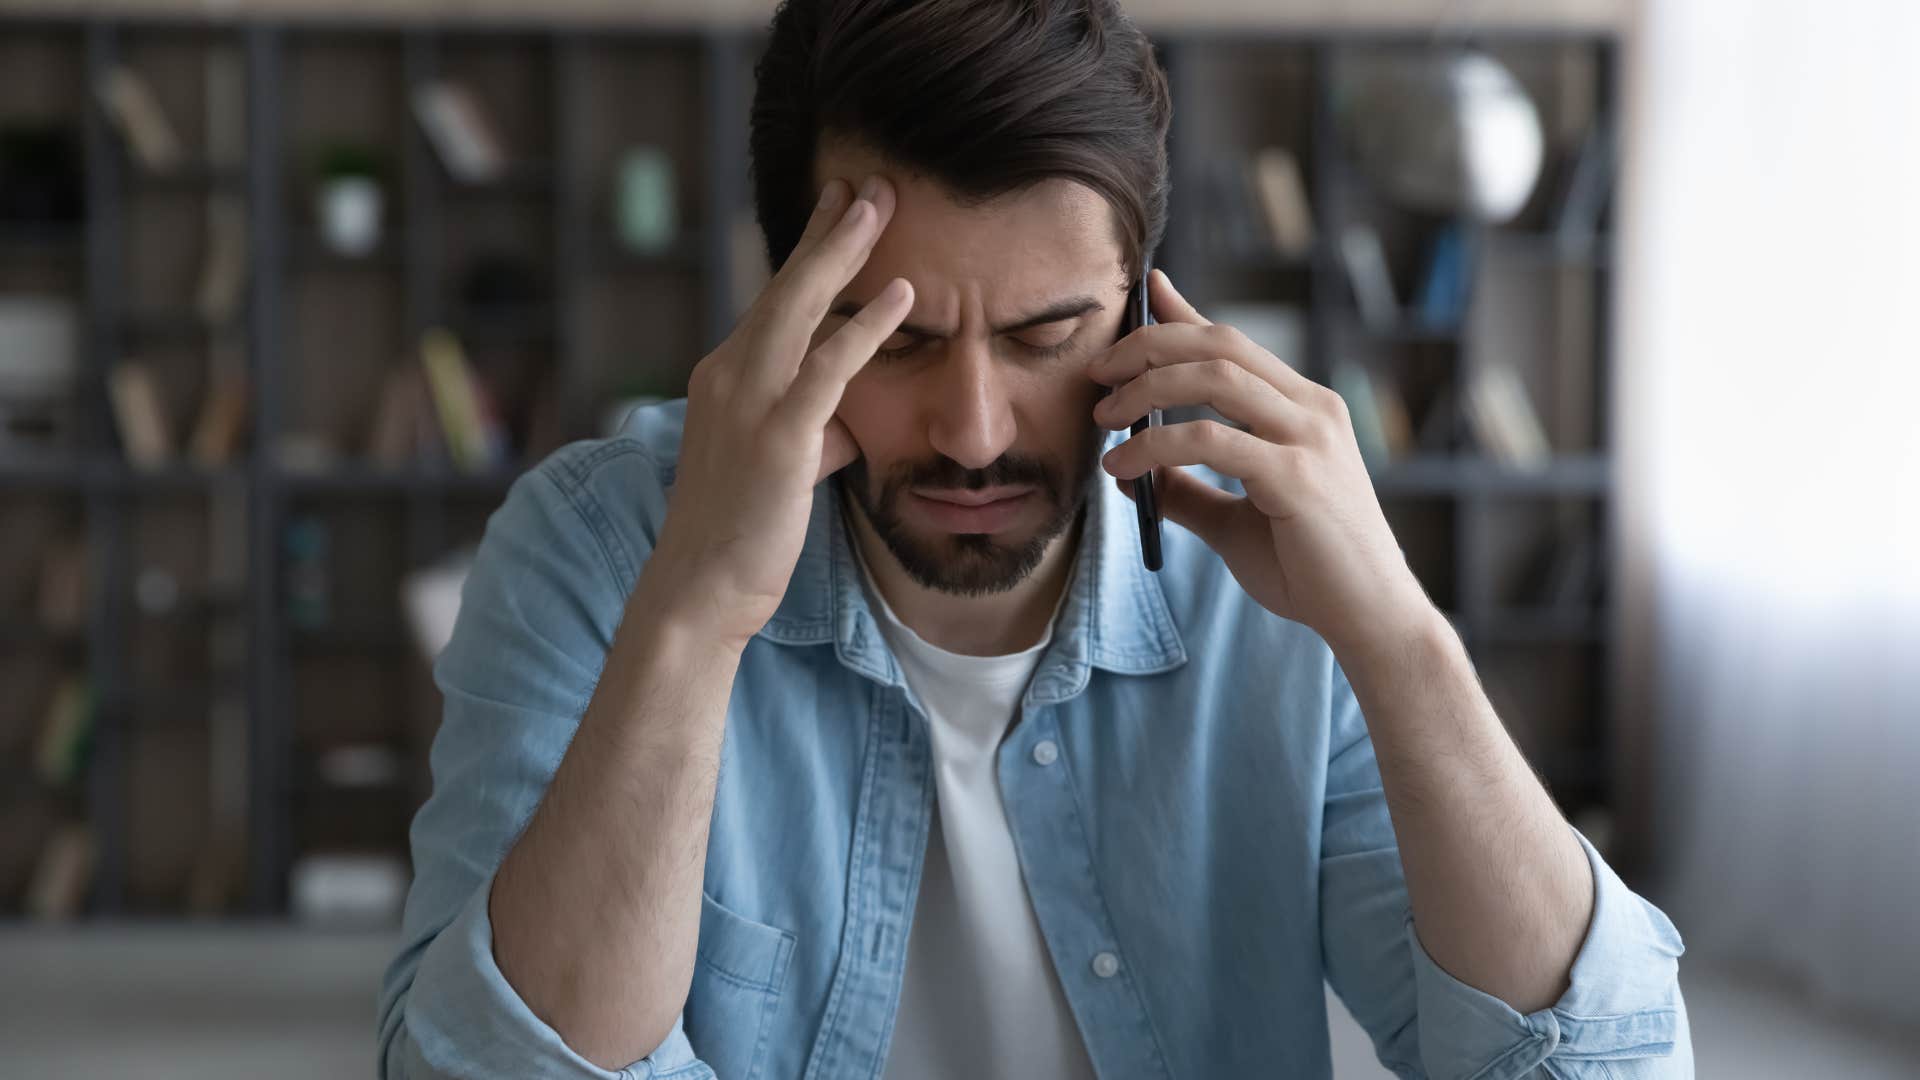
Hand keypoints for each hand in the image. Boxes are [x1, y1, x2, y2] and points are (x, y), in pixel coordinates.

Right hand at [641, 175, 912, 650]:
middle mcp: (729, 376)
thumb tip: (848, 422)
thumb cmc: (740, 536)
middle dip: (828, 230)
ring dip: (843, 252)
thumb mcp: (781, 470)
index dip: (809, 251)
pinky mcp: (778, 437)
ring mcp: (749, 403)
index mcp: (726, 378)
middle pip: (784, 285)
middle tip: (866, 182)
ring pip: (799, 307)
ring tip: (881, 205)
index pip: (773, 301)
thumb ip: (812, 433)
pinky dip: (867, 326)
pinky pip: (827, 367)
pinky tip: (904, 295)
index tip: (838, 208)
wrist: (699, 591)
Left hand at [1088, 269, 1435, 654]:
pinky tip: (1124, 467)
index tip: (1141, 293)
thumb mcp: (1236, 521)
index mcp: (1304, 409)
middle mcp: (1312, 409)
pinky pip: (1211, 440)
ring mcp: (1309, 439)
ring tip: (1104, 419)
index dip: (1183, 312)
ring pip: (1215, 377)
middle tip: (1097, 373)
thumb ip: (1188, 490)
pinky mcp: (1297, 477)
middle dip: (1149, 345)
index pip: (1233, 343)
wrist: (1369, 617)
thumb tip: (1131, 473)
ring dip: (1146, 388)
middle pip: (1219, 344)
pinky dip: (1156, 446)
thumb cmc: (1310, 569)